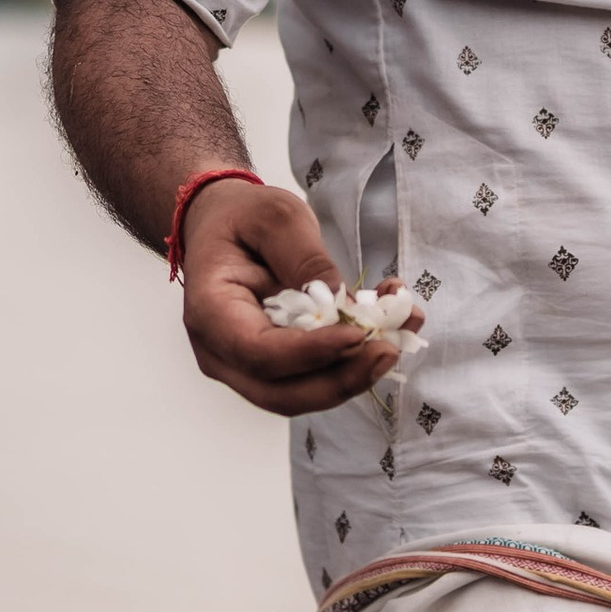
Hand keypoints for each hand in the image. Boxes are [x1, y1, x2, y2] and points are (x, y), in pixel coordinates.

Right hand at [180, 180, 410, 418]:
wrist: (223, 226)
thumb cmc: (241, 218)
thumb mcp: (275, 218)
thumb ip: (305, 257)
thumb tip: (341, 302)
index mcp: (210, 311)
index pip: (258, 352)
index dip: (311, 353)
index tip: (357, 335)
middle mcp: (222, 352)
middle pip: (282, 392)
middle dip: (341, 379)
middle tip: (388, 349)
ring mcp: (246, 366)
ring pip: (303, 394)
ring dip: (355, 373)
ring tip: (399, 333)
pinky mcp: (275, 367)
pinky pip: (313, 378)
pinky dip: (353, 362)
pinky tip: (388, 328)